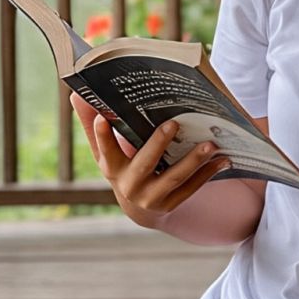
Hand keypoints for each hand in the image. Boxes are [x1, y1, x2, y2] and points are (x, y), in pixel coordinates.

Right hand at [69, 92, 230, 228]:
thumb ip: (91, 122)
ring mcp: (152, 197)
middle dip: (157, 144)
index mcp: (111, 168)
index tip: (103, 117)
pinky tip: (223, 157)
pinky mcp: (172, 203)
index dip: (102, 135)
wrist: (137, 206)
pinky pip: (192, 188)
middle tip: (172, 123)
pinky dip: (208, 173)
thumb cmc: (120, 164)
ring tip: (209, 143)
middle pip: (144, 163)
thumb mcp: (104, 149)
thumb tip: (75, 92)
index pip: (104, 150)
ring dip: (193, 161)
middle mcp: (130, 185)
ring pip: (174, 178)